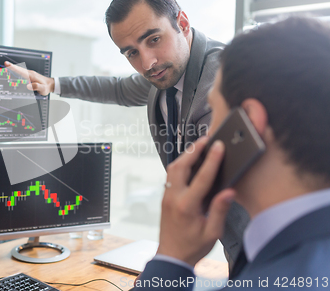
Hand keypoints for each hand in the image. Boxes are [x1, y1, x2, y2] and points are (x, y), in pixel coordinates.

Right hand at [5, 61, 54, 94]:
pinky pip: (22, 73)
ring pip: (20, 70)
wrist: (51, 85)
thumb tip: (28, 86)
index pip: (21, 71)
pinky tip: (13, 71)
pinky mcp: (30, 76)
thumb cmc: (46, 87)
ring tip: (7, 65)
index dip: (14, 68)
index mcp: (32, 75)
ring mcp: (30, 74)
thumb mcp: (43, 89)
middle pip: (19, 69)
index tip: (8, 64)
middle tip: (5, 63)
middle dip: (12, 66)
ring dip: (14, 68)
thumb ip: (36, 87)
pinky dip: (17, 71)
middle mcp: (30, 73)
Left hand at [157, 137, 235, 265]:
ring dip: (185, 156)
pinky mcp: (165, 197)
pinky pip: (171, 176)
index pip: (201, 178)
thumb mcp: (212, 232)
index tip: (219, 146)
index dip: (212, 160)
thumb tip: (229, 191)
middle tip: (206, 140)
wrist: (171, 256)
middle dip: (193, 151)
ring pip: (172, 169)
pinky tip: (190, 162)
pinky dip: (180, 165)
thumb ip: (219, 210)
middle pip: (180, 166)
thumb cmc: (193, 246)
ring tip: (199, 146)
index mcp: (187, 206)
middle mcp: (173, 198)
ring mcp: (166, 196)